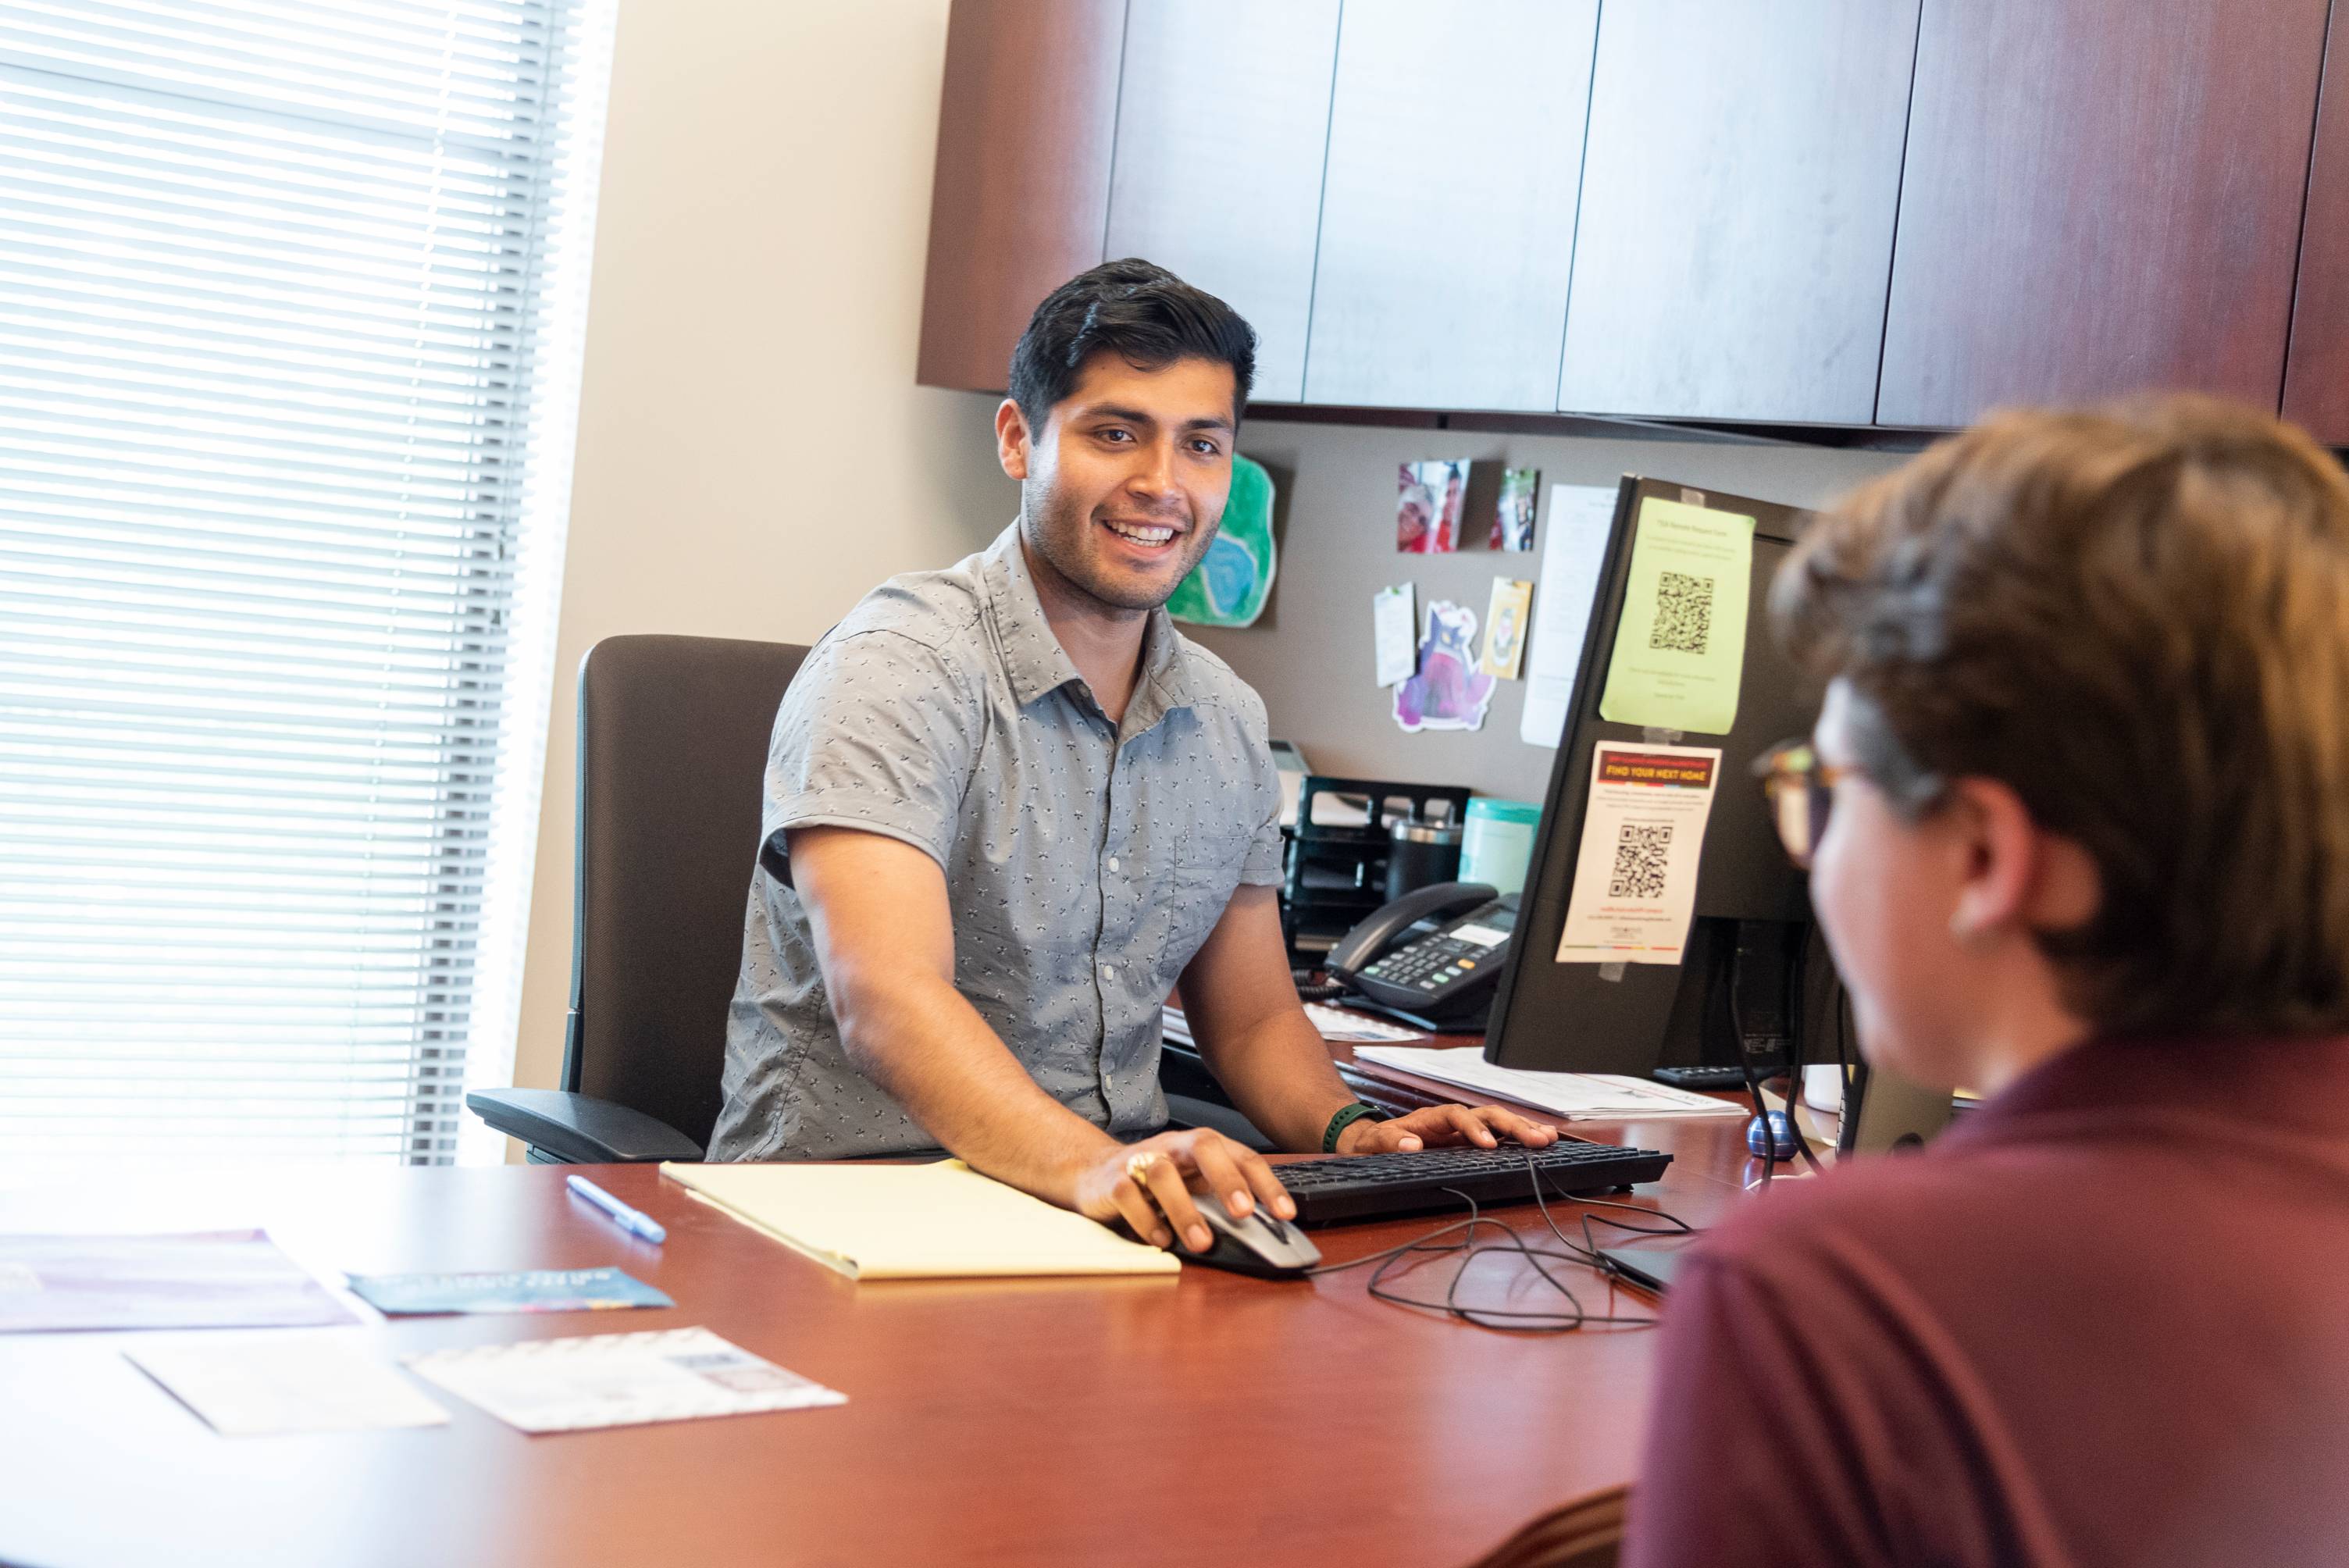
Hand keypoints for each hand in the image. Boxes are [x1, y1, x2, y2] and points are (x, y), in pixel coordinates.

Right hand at [1071, 1128, 1296, 1253]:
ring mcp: (1141, 1160)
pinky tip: (1162, 1240)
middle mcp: (1173, 1146)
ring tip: (1202, 1243)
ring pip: (1163, 1174)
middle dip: (1227, 1179)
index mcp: (1201, 1146)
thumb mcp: (1193, 1185)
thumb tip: (1264, 1229)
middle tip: (1244, 1213)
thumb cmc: (1156, 1181)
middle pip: (1204, 1147)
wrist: (1094, 1173)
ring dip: (1185, 1210)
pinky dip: (1146, 1220)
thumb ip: (1222, 1200)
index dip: (1266, 1183)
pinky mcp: (1113, 1181)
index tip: (1285, 1213)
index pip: (1241, 1156)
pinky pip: (1129, 1195)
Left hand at [1335, 1103, 1560, 1154]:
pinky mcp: (1468, 1142)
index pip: (1457, 1116)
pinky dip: (1517, 1138)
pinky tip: (1538, 1143)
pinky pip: (1497, 1136)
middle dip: (1513, 1126)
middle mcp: (1451, 1120)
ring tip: (1548, 1138)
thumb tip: (1411, 1144)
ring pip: (1497, 1122)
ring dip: (1522, 1129)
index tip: (1488, 1146)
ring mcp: (1462, 1130)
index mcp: (1429, 1118)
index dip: (1474, 1129)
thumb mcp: (1371, 1143)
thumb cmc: (1372, 1142)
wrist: (1370, 1143)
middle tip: (1538, 1139)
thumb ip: (1388, 1141)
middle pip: (1486, 1115)